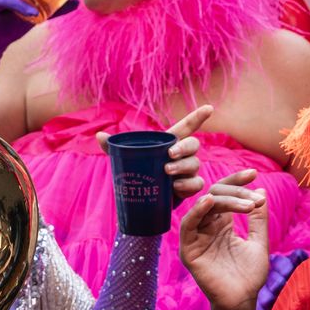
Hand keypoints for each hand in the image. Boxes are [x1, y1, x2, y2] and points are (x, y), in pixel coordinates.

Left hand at [96, 104, 214, 199]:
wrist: (144, 201)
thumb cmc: (138, 174)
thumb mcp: (125, 159)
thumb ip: (114, 147)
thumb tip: (99, 136)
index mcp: (170, 143)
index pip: (188, 127)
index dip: (198, 117)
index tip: (209, 108)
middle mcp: (184, 155)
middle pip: (193, 144)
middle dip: (184, 148)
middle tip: (170, 155)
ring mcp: (189, 171)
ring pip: (195, 164)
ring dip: (183, 168)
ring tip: (168, 173)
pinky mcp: (190, 188)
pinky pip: (197, 184)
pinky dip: (188, 185)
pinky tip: (177, 187)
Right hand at [178, 170, 268, 309]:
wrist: (243, 301)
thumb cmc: (250, 275)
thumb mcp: (259, 242)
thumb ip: (258, 218)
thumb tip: (262, 190)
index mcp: (221, 224)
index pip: (224, 194)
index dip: (237, 181)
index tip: (254, 173)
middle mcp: (206, 227)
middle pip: (214, 196)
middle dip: (236, 192)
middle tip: (256, 198)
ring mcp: (196, 238)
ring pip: (203, 207)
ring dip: (224, 201)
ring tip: (246, 204)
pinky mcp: (188, 251)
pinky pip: (187, 225)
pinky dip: (197, 211)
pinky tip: (209, 202)